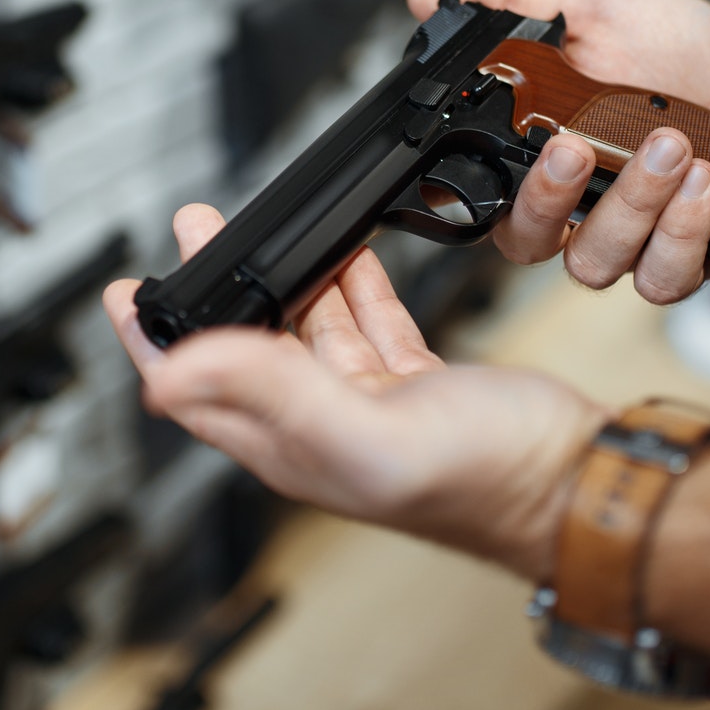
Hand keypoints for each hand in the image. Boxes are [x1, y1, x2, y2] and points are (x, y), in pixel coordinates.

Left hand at [105, 204, 605, 580]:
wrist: (581, 481)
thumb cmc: (489, 482)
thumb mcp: (367, 432)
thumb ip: (273, 394)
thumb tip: (175, 371)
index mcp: (293, 446)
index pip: (197, 393)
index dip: (156, 343)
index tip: (128, 293)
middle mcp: (321, 428)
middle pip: (244, 348)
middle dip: (212, 290)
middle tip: (191, 233)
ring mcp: (370, 405)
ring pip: (304, 329)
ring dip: (278, 276)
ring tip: (248, 227)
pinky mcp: (416, 383)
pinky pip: (366, 324)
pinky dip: (350, 283)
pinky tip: (346, 254)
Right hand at [407, 0, 709, 303]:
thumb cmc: (673, 46)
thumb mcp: (588, 5)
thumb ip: (509, 2)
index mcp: (534, 155)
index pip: (482, 194)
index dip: (480, 187)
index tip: (514, 138)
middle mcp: (573, 207)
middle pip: (527, 243)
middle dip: (550, 199)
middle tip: (579, 147)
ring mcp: (626, 239)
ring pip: (596, 262)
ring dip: (631, 205)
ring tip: (670, 143)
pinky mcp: (682, 259)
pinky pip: (663, 277)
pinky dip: (682, 233)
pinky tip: (704, 181)